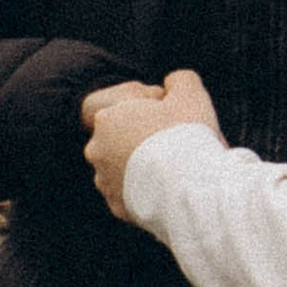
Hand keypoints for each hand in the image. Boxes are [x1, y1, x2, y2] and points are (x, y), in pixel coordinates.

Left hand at [84, 68, 223, 218]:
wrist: (189, 187)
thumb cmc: (187, 135)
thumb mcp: (190, 93)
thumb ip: (180, 80)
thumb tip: (174, 82)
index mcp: (107, 118)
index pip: (131, 112)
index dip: (157, 115)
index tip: (177, 124)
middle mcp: (97, 149)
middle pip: (124, 141)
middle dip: (145, 143)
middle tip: (176, 149)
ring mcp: (104, 180)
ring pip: (125, 170)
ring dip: (143, 169)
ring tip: (173, 172)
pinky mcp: (117, 206)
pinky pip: (131, 196)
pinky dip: (146, 193)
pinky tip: (167, 190)